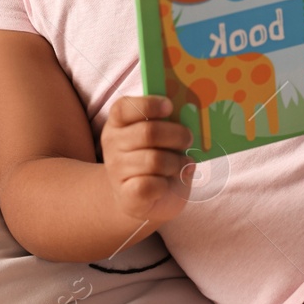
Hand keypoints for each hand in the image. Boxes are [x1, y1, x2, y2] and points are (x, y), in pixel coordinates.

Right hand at [100, 95, 194, 227]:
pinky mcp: (126, 196)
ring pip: (154, 160)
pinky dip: (166, 184)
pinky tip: (168, 183)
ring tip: (184, 164)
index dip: (149, 105)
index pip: (124, 108)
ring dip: (177, 163)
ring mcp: (116, 170)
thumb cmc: (156, 158)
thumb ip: (170, 122)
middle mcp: (113, 144)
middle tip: (189, 139)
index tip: (170, 107)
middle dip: (177, 135)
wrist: (142, 198)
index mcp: (118, 123)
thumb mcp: (161, 136)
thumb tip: (191, 114)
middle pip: (148, 133)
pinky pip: (150, 185)